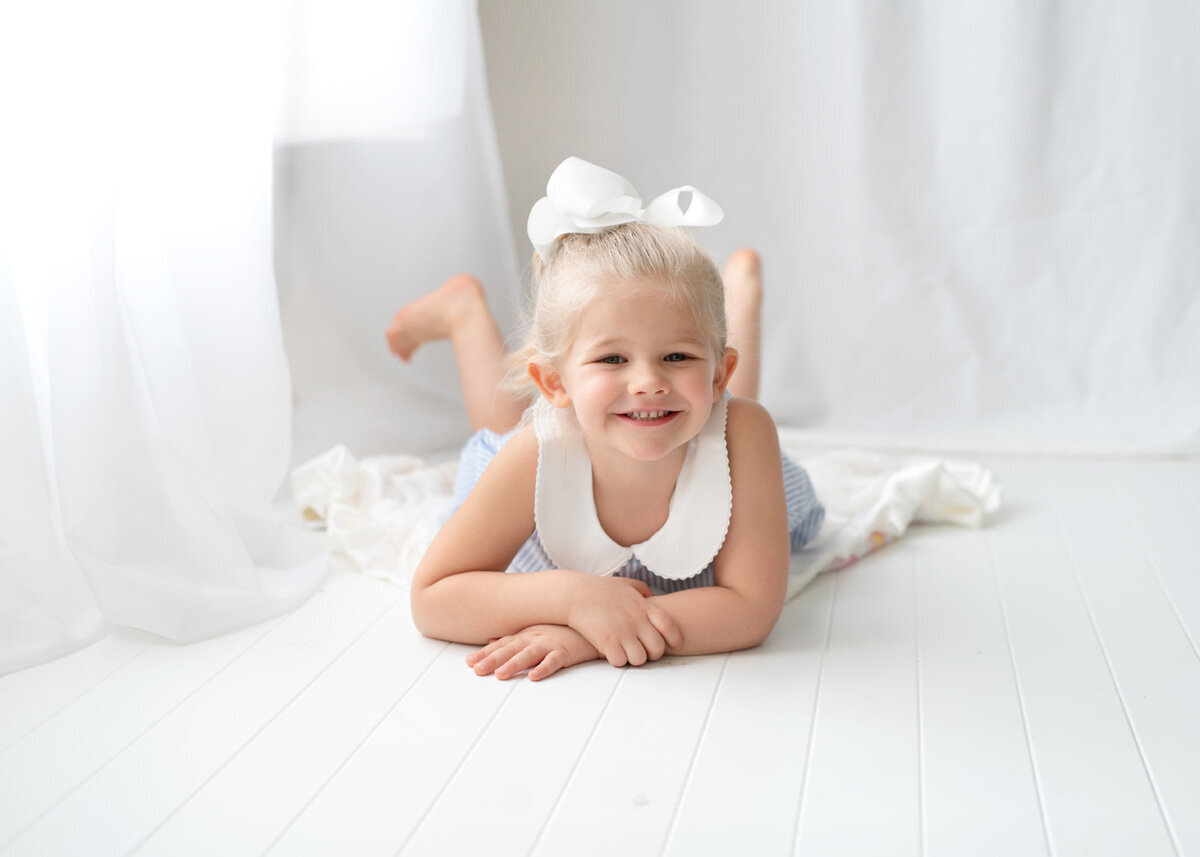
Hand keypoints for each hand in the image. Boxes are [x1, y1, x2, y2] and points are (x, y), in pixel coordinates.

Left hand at [466, 624, 599, 680]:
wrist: (589, 626)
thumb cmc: (561, 630)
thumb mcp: (535, 632)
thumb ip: (513, 638)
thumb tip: (491, 641)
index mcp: (526, 635)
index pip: (502, 644)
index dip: (485, 653)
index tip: (469, 662)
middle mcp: (534, 638)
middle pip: (510, 649)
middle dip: (492, 660)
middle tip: (477, 671)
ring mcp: (550, 643)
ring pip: (528, 654)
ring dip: (514, 664)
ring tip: (500, 675)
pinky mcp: (566, 652)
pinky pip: (554, 660)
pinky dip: (544, 667)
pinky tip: (535, 676)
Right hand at [565, 575, 683, 666]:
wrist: (574, 594)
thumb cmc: (600, 589)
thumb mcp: (626, 584)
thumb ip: (643, 590)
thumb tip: (654, 597)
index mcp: (644, 607)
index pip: (670, 627)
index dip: (675, 639)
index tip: (672, 644)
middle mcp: (636, 620)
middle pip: (657, 649)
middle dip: (652, 654)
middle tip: (642, 651)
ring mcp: (622, 632)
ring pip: (640, 659)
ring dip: (633, 658)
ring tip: (626, 651)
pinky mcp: (607, 642)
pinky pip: (620, 662)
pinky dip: (617, 660)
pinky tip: (612, 652)